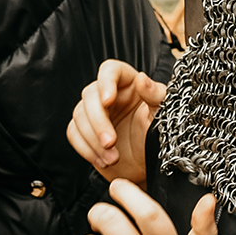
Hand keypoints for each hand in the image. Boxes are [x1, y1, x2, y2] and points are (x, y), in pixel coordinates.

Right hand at [67, 59, 167, 183]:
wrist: (146, 165)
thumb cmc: (156, 137)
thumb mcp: (162, 115)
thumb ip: (155, 95)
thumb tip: (142, 79)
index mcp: (129, 83)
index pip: (111, 70)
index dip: (106, 82)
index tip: (108, 101)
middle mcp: (109, 93)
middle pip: (90, 95)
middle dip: (99, 122)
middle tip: (110, 142)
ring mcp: (94, 112)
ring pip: (79, 115)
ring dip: (93, 139)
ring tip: (112, 158)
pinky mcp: (84, 130)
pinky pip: (73, 133)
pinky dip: (86, 148)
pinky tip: (102, 160)